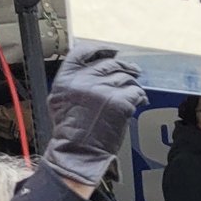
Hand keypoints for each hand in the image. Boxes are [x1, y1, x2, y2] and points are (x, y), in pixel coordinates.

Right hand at [42, 45, 147, 188]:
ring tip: (132, 94)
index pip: (83, 52)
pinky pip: (136, 92)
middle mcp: (84, 80)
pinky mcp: (120, 102)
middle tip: (133, 70)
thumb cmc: (70, 129)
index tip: (112, 51)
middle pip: (110, 63)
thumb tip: (92, 64)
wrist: (77, 151)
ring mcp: (103, 90)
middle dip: (125, 67)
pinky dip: (139, 97)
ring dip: (132, 85)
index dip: (100, 49)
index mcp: (67, 78)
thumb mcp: (60, 98)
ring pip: (126, 77)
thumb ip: (74, 80)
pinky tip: (138, 102)